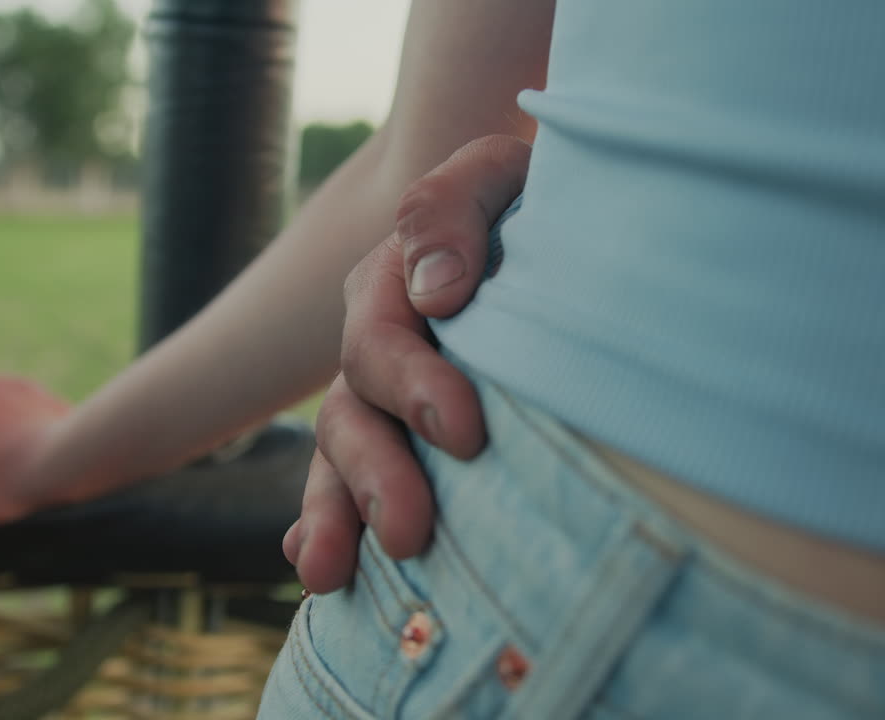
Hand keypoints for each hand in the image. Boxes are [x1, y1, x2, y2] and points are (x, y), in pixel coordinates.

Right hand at [286, 135, 531, 591]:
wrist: (557, 218)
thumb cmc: (529, 194)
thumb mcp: (496, 173)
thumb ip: (451, 209)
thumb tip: (434, 293)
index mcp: (390, 284)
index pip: (381, 340)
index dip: (413, 388)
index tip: (466, 432)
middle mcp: (377, 347)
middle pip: (351, 413)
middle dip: (374, 474)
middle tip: (409, 533)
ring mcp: (386, 399)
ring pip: (342, 457)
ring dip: (336, 515)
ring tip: (330, 574)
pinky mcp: (407, 438)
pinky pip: (352, 482)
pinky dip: (332, 522)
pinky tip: (327, 568)